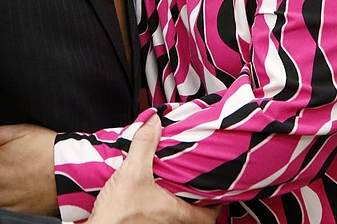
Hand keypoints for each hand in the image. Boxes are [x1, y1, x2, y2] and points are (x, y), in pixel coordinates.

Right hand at [88, 115, 219, 223]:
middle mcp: (168, 221)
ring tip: (176, 184)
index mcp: (174, 212)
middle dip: (197, 200)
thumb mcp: (133, 172)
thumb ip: (144, 145)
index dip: (217, 205)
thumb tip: (154, 123)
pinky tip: (151, 191)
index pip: (208, 216)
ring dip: (178, 201)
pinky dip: (160, 203)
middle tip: (198, 184)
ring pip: (176, 215)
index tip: (218, 191)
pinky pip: (160, 215)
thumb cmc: (118, 213)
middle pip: (194, 216)